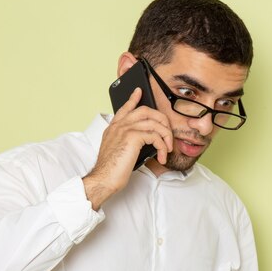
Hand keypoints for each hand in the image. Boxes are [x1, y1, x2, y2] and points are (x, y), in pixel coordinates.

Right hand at [83, 88, 172, 209]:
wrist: (104, 178)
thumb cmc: (110, 170)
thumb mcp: (118, 151)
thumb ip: (127, 141)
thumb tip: (145, 141)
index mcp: (113, 128)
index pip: (125, 108)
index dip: (133, 99)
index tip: (139, 91)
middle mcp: (119, 125)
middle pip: (146, 110)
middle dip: (162, 119)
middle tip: (168, 132)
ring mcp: (125, 129)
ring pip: (155, 123)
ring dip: (166, 136)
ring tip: (167, 149)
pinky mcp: (133, 137)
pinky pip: (156, 136)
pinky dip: (162, 146)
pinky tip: (161, 156)